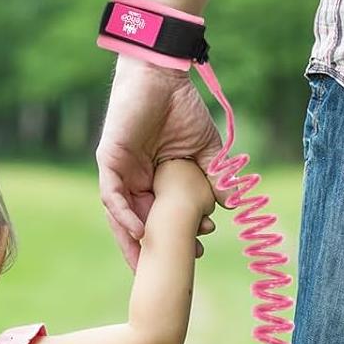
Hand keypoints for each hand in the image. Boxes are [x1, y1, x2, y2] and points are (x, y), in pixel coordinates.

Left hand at [97, 58, 224, 269]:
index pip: (162, 219)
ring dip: (135, 241)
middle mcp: (136, 181)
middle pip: (139, 224)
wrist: (163, 75)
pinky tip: (140, 232)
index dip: (177, 239)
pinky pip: (112, 195)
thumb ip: (217, 177)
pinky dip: (125, 215)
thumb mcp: (206, 151)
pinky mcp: (109, 159)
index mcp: (156, 181)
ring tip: (150, 263)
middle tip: (174, 268)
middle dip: (155, 249)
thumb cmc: (182, 108)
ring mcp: (121, 172)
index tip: (197, 251)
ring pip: (121, 216)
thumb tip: (234, 204)